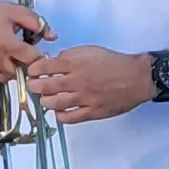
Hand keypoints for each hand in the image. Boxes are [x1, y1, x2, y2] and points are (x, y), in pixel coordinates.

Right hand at [0, 0, 52, 80]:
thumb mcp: (16, 11)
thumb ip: (37, 23)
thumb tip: (53, 37)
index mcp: (8, 43)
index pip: (33, 59)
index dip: (40, 56)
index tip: (39, 51)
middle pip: (22, 71)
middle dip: (28, 64)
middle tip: (27, 54)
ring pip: (10, 76)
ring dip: (16, 69)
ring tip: (15, 56)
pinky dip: (3, 71)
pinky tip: (4, 59)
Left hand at [20, 44, 155, 125]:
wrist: (136, 78)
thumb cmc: (114, 63)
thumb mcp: (90, 50)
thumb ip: (70, 55)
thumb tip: (54, 61)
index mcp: (75, 63)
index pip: (43, 67)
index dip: (33, 70)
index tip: (32, 71)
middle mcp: (77, 81)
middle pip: (44, 86)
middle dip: (34, 86)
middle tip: (33, 86)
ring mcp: (83, 98)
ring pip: (53, 104)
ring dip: (45, 101)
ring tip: (45, 99)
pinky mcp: (91, 112)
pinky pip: (69, 118)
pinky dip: (60, 116)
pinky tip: (59, 111)